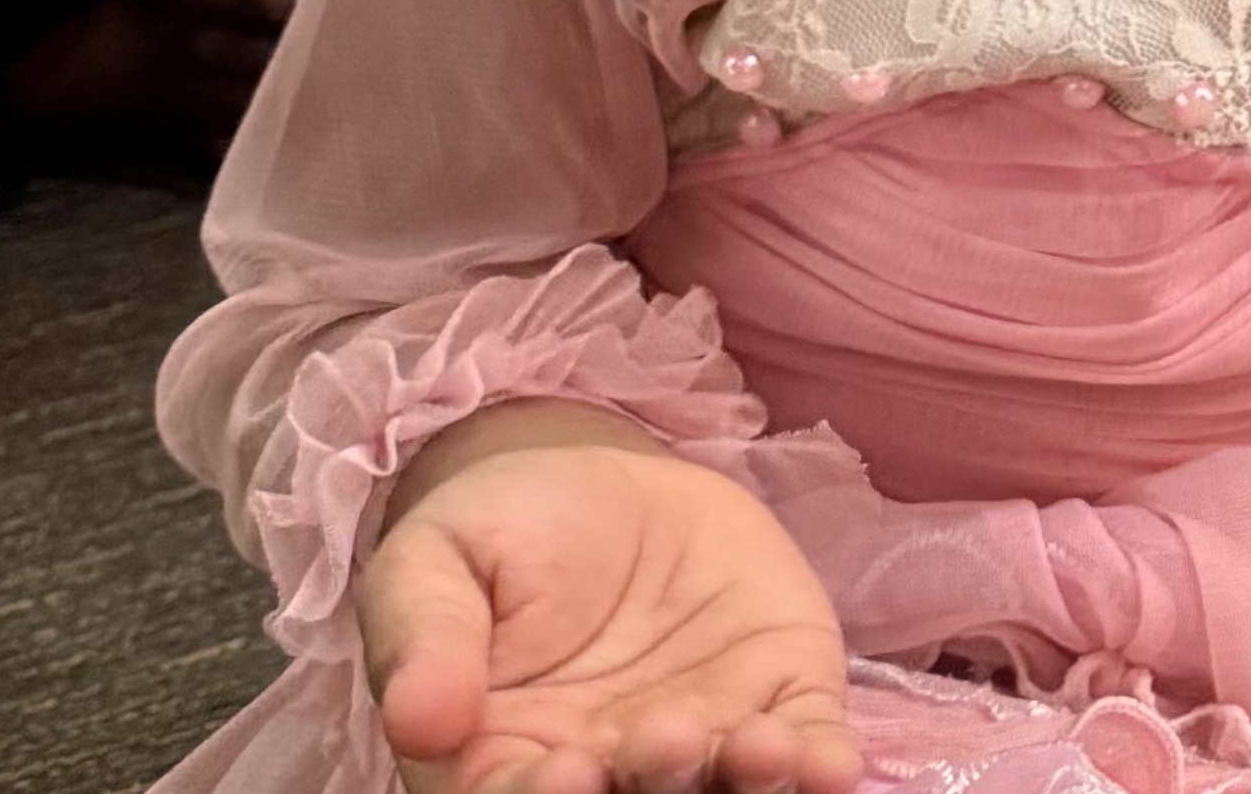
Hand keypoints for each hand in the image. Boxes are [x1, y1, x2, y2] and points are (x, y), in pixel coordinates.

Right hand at [361, 427, 859, 793]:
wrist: (607, 487)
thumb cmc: (502, 533)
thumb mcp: (435, 562)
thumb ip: (425, 638)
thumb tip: (416, 720)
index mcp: (505, 764)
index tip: (564, 770)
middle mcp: (607, 775)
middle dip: (656, 788)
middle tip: (665, 737)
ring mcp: (701, 745)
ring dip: (749, 787)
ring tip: (759, 748)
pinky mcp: (779, 700)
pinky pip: (806, 748)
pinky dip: (822, 765)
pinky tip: (834, 765)